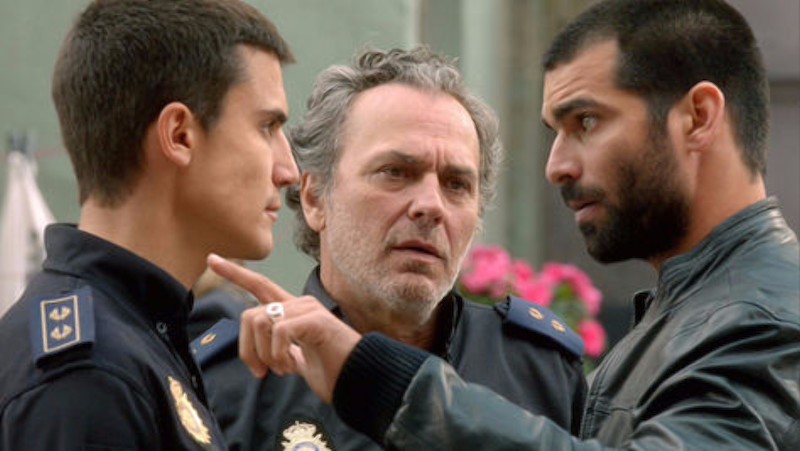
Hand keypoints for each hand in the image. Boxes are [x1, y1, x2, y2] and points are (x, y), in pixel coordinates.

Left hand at [207, 254, 360, 402]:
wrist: (358, 378)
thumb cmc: (334, 371)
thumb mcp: (299, 361)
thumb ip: (284, 353)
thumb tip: (266, 360)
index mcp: (293, 312)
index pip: (260, 286)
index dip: (236, 273)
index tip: (212, 259)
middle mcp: (298, 304)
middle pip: (249, 315)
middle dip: (246, 349)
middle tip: (262, 372)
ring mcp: (307, 309)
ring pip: (260, 322)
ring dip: (265, 354)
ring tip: (282, 369)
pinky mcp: (314, 319)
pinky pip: (279, 331)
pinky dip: (279, 354)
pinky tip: (291, 366)